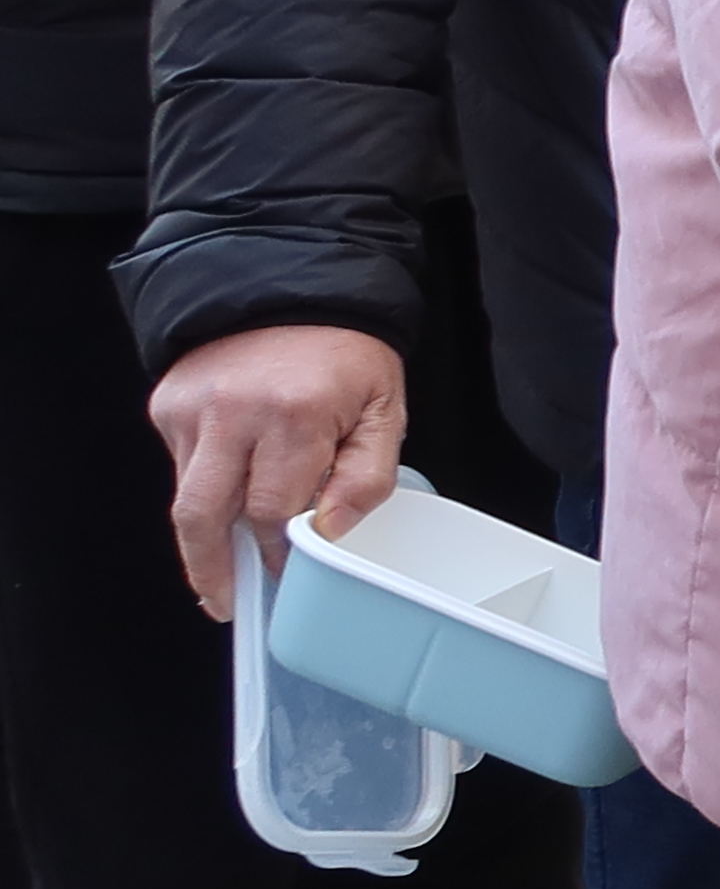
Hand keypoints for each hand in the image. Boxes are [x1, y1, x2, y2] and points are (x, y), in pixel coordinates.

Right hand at [148, 325, 409, 619]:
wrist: (288, 286)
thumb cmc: (343, 351)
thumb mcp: (384, 409)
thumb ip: (367, 477)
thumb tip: (331, 532)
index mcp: (293, 415)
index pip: (272, 513)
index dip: (278, 555)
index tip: (287, 579)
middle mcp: (232, 412)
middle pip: (204, 517)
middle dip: (214, 571)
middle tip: (230, 602)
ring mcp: (191, 409)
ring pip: (186, 498)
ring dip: (204, 538)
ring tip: (223, 570)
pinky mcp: (167, 405)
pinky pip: (181, 466)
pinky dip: (203, 487)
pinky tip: (230, 488)